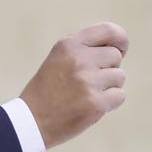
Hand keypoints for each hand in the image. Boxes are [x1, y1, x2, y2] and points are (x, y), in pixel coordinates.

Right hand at [20, 22, 129, 148]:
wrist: (30, 121)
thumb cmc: (49, 89)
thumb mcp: (59, 58)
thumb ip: (85, 49)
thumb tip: (119, 48)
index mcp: (69, 45)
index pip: (108, 31)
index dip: (120, 40)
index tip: (121, 49)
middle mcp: (79, 59)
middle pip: (115, 56)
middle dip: (108, 68)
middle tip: (89, 81)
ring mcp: (87, 81)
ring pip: (119, 77)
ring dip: (109, 87)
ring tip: (86, 94)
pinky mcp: (95, 103)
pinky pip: (119, 96)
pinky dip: (110, 103)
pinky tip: (91, 106)